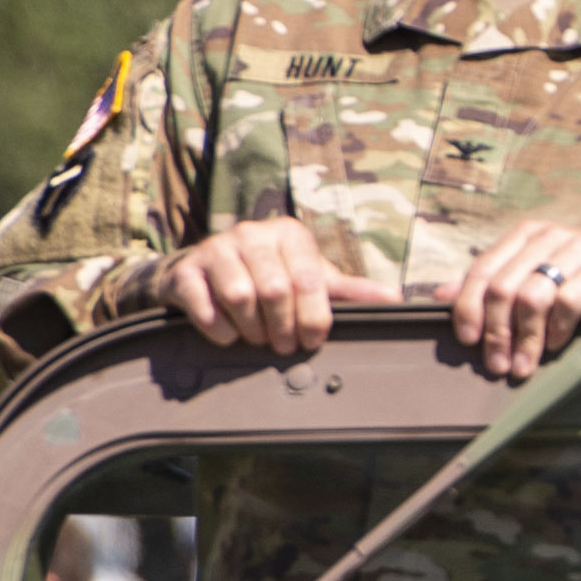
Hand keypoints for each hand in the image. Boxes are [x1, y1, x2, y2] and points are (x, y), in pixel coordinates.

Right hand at [158, 224, 392, 357]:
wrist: (205, 272)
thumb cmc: (271, 276)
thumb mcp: (311, 278)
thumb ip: (349, 291)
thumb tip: (394, 300)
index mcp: (289, 234)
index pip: (308, 279)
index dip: (313, 317)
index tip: (312, 341)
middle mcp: (252, 234)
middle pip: (275, 290)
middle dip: (283, 328)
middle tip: (284, 346)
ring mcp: (215, 249)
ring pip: (240, 296)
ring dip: (252, 330)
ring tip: (258, 339)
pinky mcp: (185, 271)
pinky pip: (203, 305)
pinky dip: (219, 329)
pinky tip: (229, 335)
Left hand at [442, 222, 580, 381]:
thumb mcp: (539, 270)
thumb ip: (494, 280)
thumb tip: (440, 295)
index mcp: (527, 235)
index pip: (483, 269)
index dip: (468, 307)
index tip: (467, 340)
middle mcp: (550, 237)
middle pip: (503, 287)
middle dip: (496, 332)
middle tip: (498, 365)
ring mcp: (580, 250)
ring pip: (533, 297)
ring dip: (525, 339)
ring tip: (524, 365)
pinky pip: (569, 301)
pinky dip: (557, 329)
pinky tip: (557, 344)